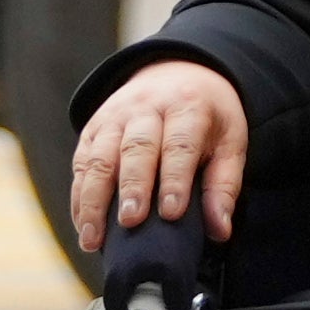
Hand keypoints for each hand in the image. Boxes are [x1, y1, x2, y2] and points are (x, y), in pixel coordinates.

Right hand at [71, 57, 248, 251]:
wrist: (176, 72)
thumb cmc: (206, 118)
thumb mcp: (229, 142)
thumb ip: (224, 185)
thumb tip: (220, 229)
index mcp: (188, 107)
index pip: (180, 145)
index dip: (175, 179)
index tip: (171, 213)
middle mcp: (147, 108)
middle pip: (136, 148)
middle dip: (132, 186)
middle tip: (130, 221)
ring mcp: (115, 116)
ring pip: (100, 157)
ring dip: (94, 199)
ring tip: (93, 237)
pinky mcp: (93, 128)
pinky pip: (82, 163)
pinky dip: (79, 197)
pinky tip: (82, 226)